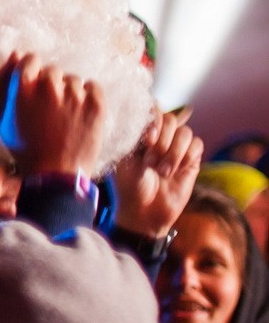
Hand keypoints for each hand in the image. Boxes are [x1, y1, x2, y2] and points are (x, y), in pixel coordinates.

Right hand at [0, 54, 105, 177]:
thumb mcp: (1, 118)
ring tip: (64, 115)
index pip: (30, 60)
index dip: (31, 71)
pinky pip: (92, 87)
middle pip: (52, 71)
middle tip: (48, 108)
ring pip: (72, 80)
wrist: (55, 172)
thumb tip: (14, 54)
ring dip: (68, 92)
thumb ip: (2, 84)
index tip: (33, 86)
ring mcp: (75, 94)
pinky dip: (87, 96)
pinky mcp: (97, 103)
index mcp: (24, 88)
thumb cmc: (24, 146)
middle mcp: (50, 86)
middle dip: (49, 85)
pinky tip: (79, 113)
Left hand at [110, 107, 203, 238]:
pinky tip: (176, 171)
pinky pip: (197, 145)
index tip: (148, 138)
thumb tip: (145, 111)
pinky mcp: (192, 159)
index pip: (153, 110)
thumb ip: (135, 135)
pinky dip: (186, 156)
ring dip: (173, 152)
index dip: (154, 119)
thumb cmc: (128, 187)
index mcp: (141, 134)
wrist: (144, 212)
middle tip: (150, 162)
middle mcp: (160, 137)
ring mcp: (177, 148)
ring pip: (185, 132)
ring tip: (162, 171)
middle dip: (162, 140)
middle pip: (171, 119)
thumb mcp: (125, 159)